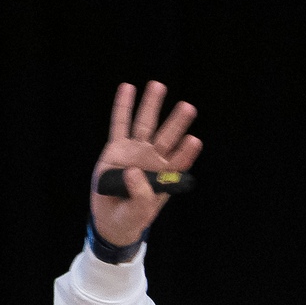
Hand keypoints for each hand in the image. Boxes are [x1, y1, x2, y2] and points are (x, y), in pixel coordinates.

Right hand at [90, 81, 201, 247]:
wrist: (111, 218)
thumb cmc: (131, 218)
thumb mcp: (138, 214)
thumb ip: (141, 197)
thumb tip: (133, 171)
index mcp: (164, 177)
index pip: (179, 163)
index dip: (186, 152)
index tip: (194, 140)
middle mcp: (153, 160)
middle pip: (167, 137)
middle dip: (177, 122)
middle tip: (188, 107)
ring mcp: (135, 151)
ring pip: (145, 125)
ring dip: (152, 105)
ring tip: (158, 86)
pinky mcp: (116, 148)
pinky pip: (119, 124)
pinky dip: (123, 106)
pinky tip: (127, 88)